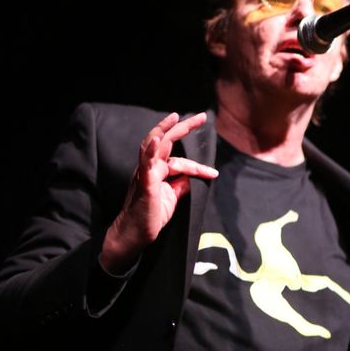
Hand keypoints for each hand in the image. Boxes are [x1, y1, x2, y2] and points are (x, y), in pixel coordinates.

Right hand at [101, 112, 217, 273]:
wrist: (135, 234)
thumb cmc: (150, 217)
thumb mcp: (171, 199)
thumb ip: (179, 187)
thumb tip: (189, 180)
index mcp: (157, 171)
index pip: (180, 161)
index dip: (198, 166)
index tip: (214, 173)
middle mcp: (150, 168)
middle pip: (166, 141)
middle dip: (183, 127)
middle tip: (201, 116)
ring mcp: (145, 173)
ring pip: (152, 145)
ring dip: (164, 129)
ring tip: (176, 117)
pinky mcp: (144, 183)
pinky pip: (146, 164)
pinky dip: (150, 150)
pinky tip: (156, 140)